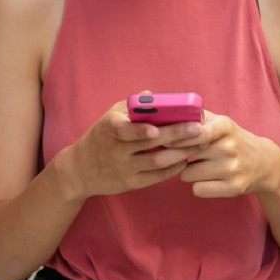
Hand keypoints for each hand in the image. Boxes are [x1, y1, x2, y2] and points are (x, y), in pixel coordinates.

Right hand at [55, 101, 203, 198]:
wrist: (79, 170)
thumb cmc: (100, 137)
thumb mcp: (109, 117)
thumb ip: (131, 106)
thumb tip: (152, 95)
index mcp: (110, 128)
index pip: (123, 129)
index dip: (139, 130)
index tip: (156, 129)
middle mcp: (116, 150)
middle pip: (150, 144)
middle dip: (176, 135)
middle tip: (198, 128)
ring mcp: (123, 168)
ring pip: (157, 161)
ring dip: (181, 153)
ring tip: (200, 144)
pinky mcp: (130, 184)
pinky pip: (156, 177)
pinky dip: (173, 168)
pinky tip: (186, 159)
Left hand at [168, 110, 279, 197]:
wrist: (264, 162)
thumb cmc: (232, 140)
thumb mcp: (220, 122)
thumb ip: (195, 117)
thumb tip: (166, 116)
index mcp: (224, 126)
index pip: (195, 131)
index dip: (177, 137)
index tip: (166, 140)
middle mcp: (229, 147)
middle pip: (183, 155)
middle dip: (176, 156)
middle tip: (178, 155)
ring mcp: (231, 169)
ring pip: (187, 175)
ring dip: (187, 172)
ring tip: (201, 166)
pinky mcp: (233, 188)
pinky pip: (197, 190)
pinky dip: (198, 186)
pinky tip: (208, 179)